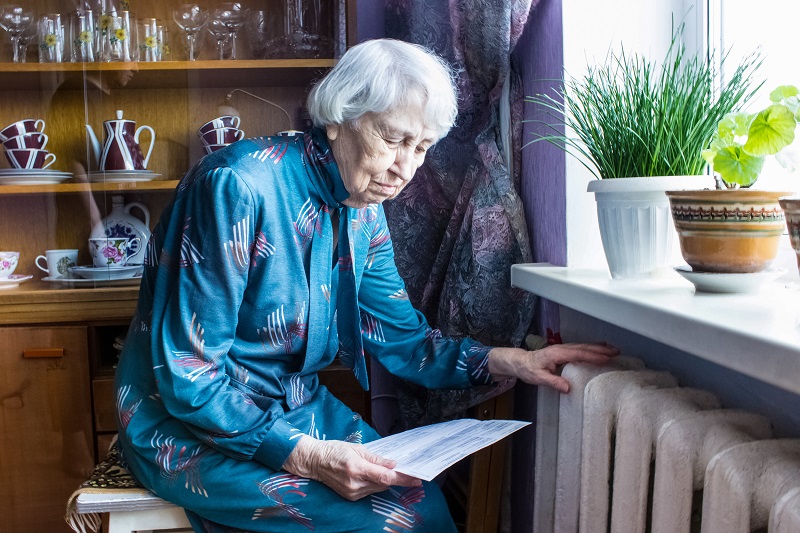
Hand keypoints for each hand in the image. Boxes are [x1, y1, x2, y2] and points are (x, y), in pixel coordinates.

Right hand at [282, 436, 420, 499]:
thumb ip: (377, 459)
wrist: (315, 461)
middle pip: (384, 484)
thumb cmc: (335, 450)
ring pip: (378, 488)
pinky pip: (370, 491)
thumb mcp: (358, 448)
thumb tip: (394, 464)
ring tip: (383, 469)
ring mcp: (352, 492)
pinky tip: (371, 475)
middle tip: (405, 469)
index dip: (403, 479)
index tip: (417, 479)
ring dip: (384, 480)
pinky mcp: (350, 497)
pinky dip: (374, 483)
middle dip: (395, 477)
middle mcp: (355, 483)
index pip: (386, 477)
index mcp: (357, 468)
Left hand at [487, 343, 618, 392]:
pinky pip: (580, 349)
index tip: (606, 358)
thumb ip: (553, 382)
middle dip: (600, 349)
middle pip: (584, 347)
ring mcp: (563, 349)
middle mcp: (562, 349)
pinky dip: (591, 348)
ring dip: (598, 347)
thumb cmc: (529, 370)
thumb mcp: (538, 378)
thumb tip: (568, 388)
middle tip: (616, 352)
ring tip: (613, 350)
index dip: (593, 355)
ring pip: (583, 347)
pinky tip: (598, 350)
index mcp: (557, 353)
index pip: (578, 353)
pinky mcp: (563, 352)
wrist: (520, 362)